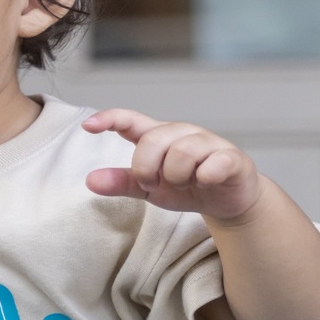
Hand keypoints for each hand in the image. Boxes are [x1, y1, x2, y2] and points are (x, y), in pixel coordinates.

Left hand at [82, 109, 262, 224]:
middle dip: (146, 169)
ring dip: (176, 177)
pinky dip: (205, 177)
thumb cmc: (186, 188)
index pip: (131, 120)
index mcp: (158, 136)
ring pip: (182, 151)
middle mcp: (182, 133)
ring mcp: (209, 142)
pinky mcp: (231, 157)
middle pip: (153, 140)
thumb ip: (122, 182)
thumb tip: (91, 181)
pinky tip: (206, 182)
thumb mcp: (148, 189)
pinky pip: (213, 163)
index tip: (87, 126)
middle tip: (153, 185)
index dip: (110, 118)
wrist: (227, 201)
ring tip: (184, 184)